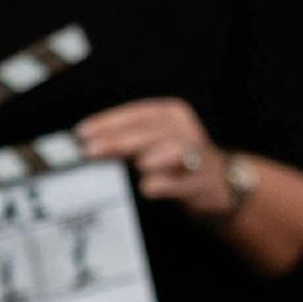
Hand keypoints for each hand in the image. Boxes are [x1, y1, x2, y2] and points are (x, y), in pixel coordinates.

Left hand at [74, 97, 233, 218]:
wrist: (221, 184)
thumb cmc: (176, 160)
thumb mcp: (156, 139)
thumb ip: (127, 138)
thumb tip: (86, 143)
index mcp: (171, 114)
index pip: (135, 113)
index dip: (107, 122)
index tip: (82, 133)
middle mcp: (185, 130)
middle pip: (147, 132)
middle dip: (116, 140)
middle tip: (89, 150)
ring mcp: (195, 156)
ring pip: (170, 151)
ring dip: (146, 158)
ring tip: (123, 164)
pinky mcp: (200, 183)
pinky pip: (178, 182)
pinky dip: (162, 185)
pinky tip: (146, 188)